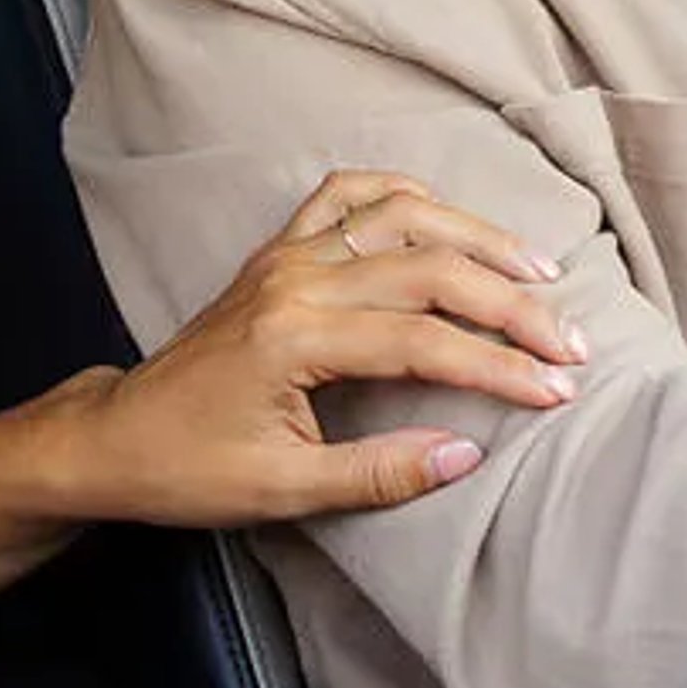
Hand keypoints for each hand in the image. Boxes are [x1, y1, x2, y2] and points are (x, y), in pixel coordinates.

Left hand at [42, 170, 585, 527]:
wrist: (115, 437)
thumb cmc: (190, 469)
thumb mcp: (284, 492)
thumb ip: (379, 473)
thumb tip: (467, 452)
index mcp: (295, 337)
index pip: (424, 340)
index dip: (500, 366)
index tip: (558, 390)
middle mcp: (295, 279)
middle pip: (429, 268)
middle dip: (511, 303)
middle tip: (572, 341)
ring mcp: (285, 256)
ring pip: (400, 215)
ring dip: (476, 236)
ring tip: (537, 272)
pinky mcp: (277, 252)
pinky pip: (348, 196)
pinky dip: (405, 195)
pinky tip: (449, 218)